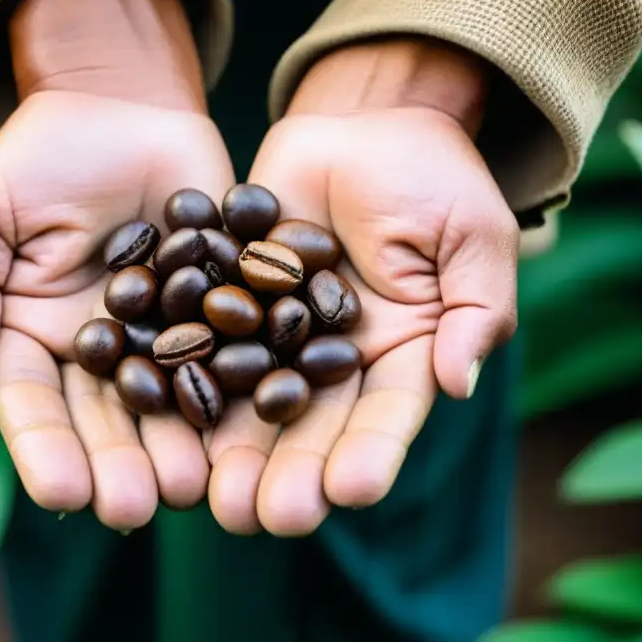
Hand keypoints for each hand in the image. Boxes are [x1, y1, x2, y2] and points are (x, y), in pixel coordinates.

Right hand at [0, 0, 234, 530]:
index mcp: (36, 337)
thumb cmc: (42, 154)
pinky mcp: (219, 306)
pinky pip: (230, 349)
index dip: (44, 449)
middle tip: (134, 508)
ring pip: (170, 400)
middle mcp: (102, 350)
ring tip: (193, 486)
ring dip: (178, 446)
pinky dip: (239, 387)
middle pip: (105, 419)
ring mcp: (164, 333)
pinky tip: (250, 425)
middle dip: (117, 465)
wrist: (122, 106)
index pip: (33, 403)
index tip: (59, 492)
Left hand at [207, 39, 518, 535]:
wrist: (366, 123)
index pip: (386, 413)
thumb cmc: (436, 176)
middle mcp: (333, 357)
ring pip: (252, 399)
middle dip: (292, 472)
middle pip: (312, 424)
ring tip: (215, 498)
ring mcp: (277, 331)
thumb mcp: (473, 236)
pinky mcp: (230, 297)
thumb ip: (474, 309)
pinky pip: (206, 339)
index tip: (352, 490)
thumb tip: (458, 382)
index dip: (371, 452)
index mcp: (400, 353)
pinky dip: (186, 377)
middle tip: (267, 518)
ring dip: (234, 450)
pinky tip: (166, 420)